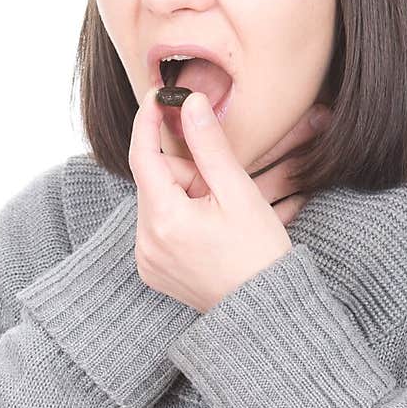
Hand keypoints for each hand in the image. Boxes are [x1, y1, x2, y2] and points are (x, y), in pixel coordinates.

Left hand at [129, 86, 324, 312]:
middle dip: (187, 176)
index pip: (142, 156)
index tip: (158, 98)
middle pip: (155, 182)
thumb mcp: (237, 192)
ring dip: (186, 199)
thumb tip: (190, 104)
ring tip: (219, 221)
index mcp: (164, 220)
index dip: (148, 123)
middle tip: (221, 195)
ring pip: (158, 203)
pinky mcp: (153, 271)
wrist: (264, 309)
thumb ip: (209, 145)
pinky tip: (208, 235)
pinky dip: (180, 220)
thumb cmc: (259, 253)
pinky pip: (159, 227)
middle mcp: (145, 242)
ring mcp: (147, 260)